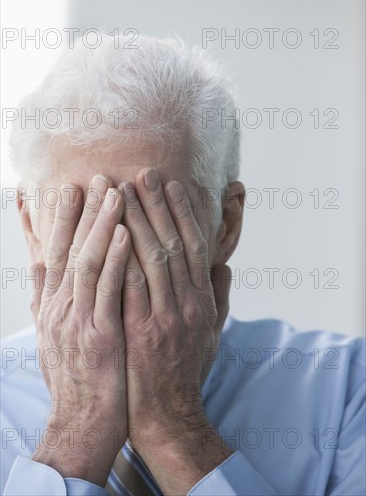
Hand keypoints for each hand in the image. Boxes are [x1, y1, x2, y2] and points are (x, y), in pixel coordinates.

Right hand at [30, 175, 130, 486]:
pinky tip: (125, 232)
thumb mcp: (57, 339)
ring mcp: (77, 320)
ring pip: (87, 260)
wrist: (82, 425)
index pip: (54, 253)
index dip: (60, 219)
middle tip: (94, 176)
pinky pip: (107, 289)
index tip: (69, 189)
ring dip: (100, 224)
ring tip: (113, 191)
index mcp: (55, 307)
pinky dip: (115, 258)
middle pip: (68, 248)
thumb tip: (48, 276)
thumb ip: (55, 304)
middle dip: (81, 211)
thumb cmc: (78, 380)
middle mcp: (60, 308)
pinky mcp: (98, 335)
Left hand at [119, 167, 231, 491]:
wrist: (169, 413)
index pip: (196, 245)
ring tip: (121, 191)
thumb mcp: (213, 333)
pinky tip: (112, 231)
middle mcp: (188, 303)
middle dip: (156, 205)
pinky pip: (131, 286)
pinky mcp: (140, 331)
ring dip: (136, 221)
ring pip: (151, 257)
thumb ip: (219, 297)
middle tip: (142, 173)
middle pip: (172, 242)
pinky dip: (124, 256)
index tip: (171, 185)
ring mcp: (165, 316)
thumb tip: (223, 266)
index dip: (183, 212)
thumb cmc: (188, 369)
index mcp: (204, 300)